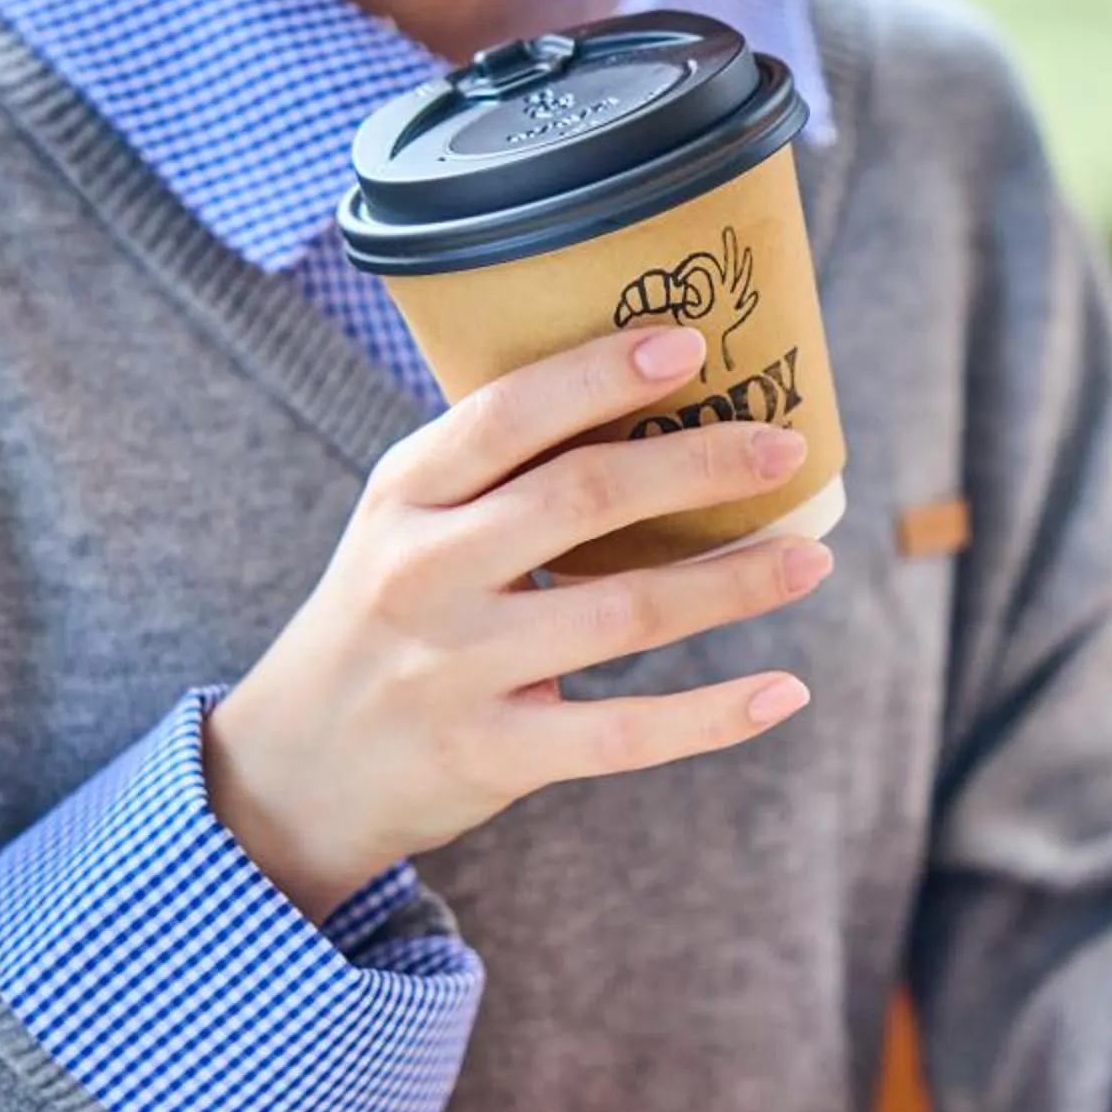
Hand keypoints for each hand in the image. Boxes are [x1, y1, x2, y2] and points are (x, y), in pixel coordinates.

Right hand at [204, 325, 829, 920]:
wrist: (300, 766)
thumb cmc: (389, 615)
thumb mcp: (407, 523)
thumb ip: (498, 470)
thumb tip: (653, 390)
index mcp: (404, 495)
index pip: (505, 414)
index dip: (600, 373)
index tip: (691, 344)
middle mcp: (424, 573)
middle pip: (580, 499)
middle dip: (699, 467)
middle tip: (788, 451)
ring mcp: (456, 669)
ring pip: (622, 615)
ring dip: (733, 584)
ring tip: (812, 558)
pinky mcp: (493, 754)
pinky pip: (625, 733)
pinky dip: (714, 715)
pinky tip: (786, 690)